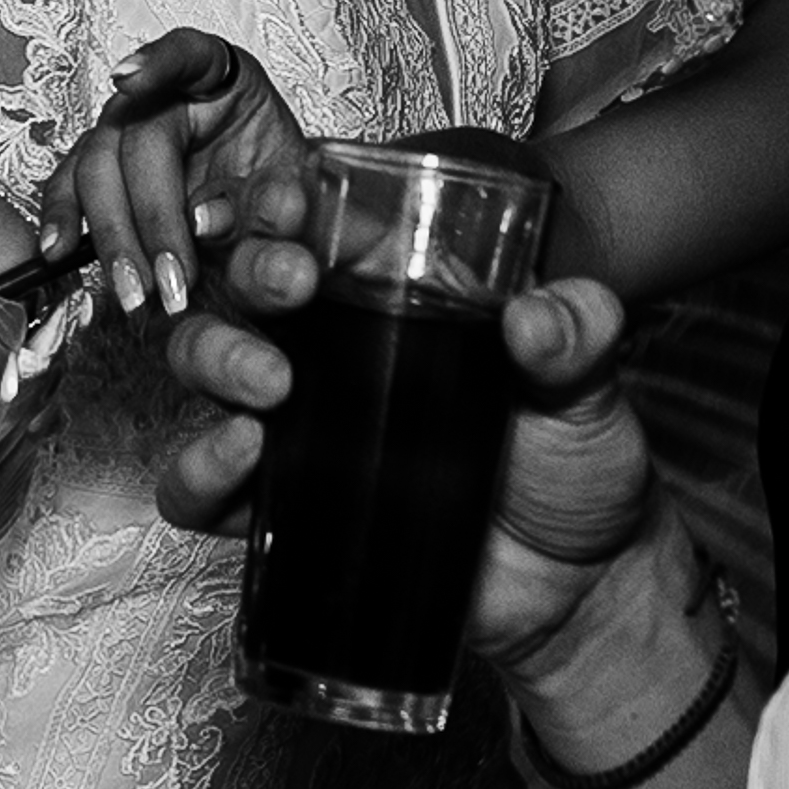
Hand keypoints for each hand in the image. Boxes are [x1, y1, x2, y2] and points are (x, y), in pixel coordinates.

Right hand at [37, 29, 315, 316]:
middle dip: (151, 213)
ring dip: (113, 233)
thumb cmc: (288, 197)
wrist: (278, 224)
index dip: (158, 64)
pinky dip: (64, 218)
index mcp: (224, 80)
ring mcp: (126, 132)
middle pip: (139, 137)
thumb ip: (275, 207)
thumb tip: (209, 222)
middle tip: (171, 278)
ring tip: (134, 290)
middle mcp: (164, 98)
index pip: (190, 55)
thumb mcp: (303, 199)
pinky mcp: (103, 173)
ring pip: (98, 168)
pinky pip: (71, 187)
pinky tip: (57, 251)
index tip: (129, 81)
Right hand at [157, 233, 656, 670]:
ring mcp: (303, 426)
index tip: (292, 201)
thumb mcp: (590, 391)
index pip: (319, 228)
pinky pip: (203, 489)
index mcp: (396, 297)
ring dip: (216, 356)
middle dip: (252, 270)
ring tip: (268, 382)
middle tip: (291, 284)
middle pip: (247, 284)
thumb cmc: (579, 467)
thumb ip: (577, 341)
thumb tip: (536, 316)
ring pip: (206, 366)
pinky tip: (238, 452)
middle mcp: (335, 349)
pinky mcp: (285, 509)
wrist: (579, 587)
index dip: (285, 204)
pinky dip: (198, 469)